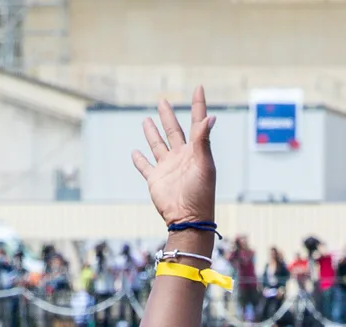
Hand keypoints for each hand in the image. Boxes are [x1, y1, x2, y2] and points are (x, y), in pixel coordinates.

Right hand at [133, 89, 217, 226]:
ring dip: (152, 133)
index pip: (197, 123)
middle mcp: (181, 157)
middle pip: (173, 131)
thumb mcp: (204, 165)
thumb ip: (203, 141)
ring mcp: (168, 168)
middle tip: (163, 100)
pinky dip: (139, 160)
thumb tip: (210, 118)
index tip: (199, 88)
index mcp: (196, 151)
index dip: (198, 105)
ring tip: (146, 120)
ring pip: (158, 145)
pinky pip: (145, 167)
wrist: (187, 218)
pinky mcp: (155, 179)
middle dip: (168, 116)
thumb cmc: (200, 193)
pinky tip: (135, 152)